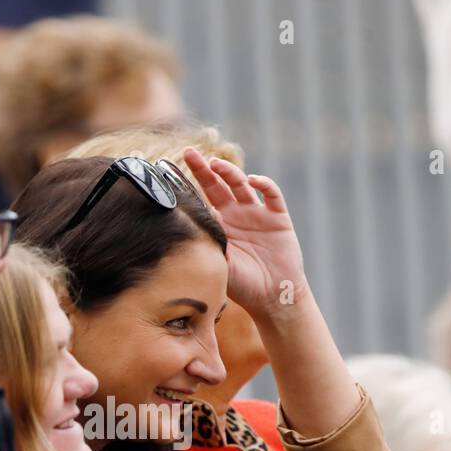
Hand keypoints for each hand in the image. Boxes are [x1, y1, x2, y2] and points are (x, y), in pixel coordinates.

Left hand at [181, 146, 308, 318]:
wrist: (273, 297)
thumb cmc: (243, 287)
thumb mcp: (218, 266)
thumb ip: (207, 247)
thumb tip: (188, 230)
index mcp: (220, 225)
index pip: (201, 199)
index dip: (189, 184)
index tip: (172, 170)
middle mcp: (236, 214)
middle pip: (217, 185)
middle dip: (204, 169)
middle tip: (189, 153)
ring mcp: (257, 213)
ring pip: (241, 184)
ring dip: (229, 172)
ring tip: (217, 165)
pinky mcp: (277, 217)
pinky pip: (271, 194)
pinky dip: (263, 184)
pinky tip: (253, 180)